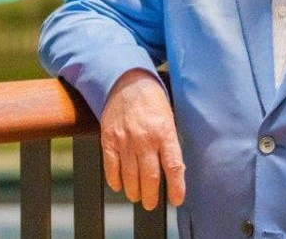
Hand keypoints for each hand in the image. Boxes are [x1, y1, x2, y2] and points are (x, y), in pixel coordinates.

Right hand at [100, 69, 186, 209]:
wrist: (127, 82)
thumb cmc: (152, 102)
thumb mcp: (169, 119)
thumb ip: (170, 144)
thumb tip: (175, 173)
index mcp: (165, 132)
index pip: (173, 167)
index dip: (176, 187)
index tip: (176, 200)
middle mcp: (145, 138)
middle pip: (150, 176)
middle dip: (151, 196)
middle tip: (151, 204)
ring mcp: (125, 139)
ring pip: (130, 175)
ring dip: (133, 191)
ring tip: (136, 197)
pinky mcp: (108, 138)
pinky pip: (111, 166)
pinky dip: (115, 180)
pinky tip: (119, 185)